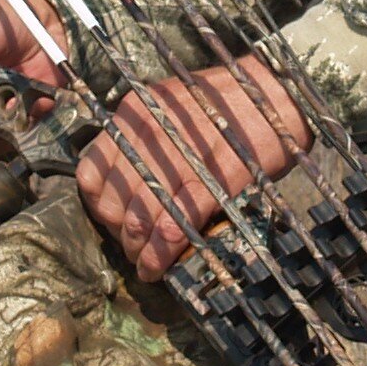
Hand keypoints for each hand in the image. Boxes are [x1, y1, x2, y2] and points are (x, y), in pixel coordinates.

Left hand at [77, 53, 307, 278]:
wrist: (275, 97)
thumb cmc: (224, 102)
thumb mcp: (168, 104)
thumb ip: (141, 136)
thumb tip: (125, 178)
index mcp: (134, 114)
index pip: (91, 172)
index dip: (97, 205)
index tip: (111, 219)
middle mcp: (148, 136)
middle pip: (111, 203)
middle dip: (117, 234)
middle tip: (130, 245)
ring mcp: (176, 161)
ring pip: (137, 221)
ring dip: (136, 251)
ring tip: (143, 261)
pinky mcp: (208, 185)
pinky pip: (171, 230)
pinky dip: (159, 258)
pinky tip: (158, 268)